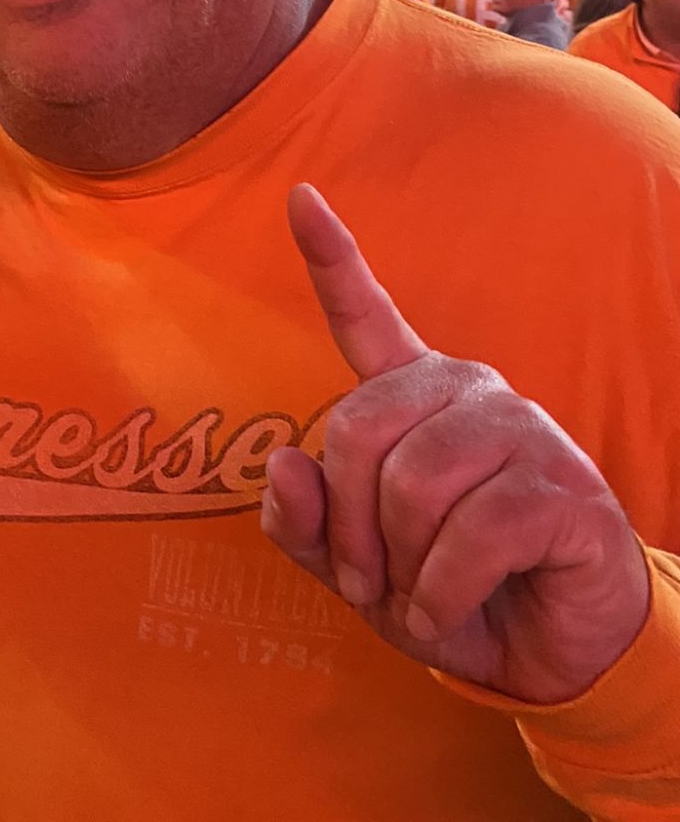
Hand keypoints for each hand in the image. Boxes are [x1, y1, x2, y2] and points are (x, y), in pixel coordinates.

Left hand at [261, 184, 649, 702]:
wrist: (545, 651)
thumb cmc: (446, 591)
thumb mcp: (357, 568)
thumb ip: (304, 523)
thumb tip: (285, 466)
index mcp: (411, 394)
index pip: (364, 315)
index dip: (330, 257)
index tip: (299, 198)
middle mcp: (464, 390)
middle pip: (355, 431)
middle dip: (348, 528)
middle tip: (370, 583)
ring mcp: (519, 429)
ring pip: (410, 485)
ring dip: (400, 569)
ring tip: (420, 599)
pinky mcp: (562, 485)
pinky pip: (470, 537)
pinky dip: (442, 596)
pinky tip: (452, 614)